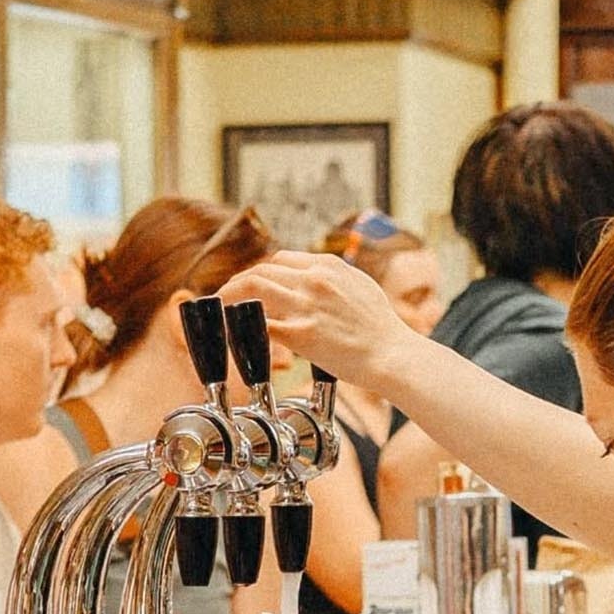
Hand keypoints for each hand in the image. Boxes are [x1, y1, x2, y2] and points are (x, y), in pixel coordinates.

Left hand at [217, 251, 422, 389]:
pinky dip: (244, 326)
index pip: (280, 259)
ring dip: (231, 297)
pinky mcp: (301, 334)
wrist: (392, 354)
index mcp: (328, 266)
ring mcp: (306, 305)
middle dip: (237, 282)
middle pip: (261, 270)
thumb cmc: (381, 327)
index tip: (250, 284)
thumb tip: (313, 277)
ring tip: (220, 307)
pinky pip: (261, 324)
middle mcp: (314, 280)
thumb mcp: (361, 286)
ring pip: (253, 288)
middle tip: (224, 296)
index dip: (259, 271)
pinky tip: (236, 333)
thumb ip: (334, 278)